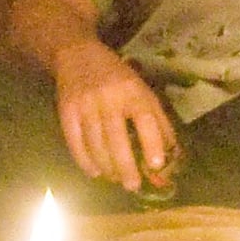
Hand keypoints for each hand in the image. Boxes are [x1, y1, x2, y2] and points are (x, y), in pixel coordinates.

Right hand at [51, 41, 178, 196]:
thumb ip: (157, 119)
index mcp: (132, 91)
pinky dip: (84, 161)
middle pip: (116, 138)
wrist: (76, 54)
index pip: (144, 119)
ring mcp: (85, 105)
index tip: (156, 165)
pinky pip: (75, 142)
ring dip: (107, 167)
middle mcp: (108, 98)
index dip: (151, 143)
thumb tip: (172, 151)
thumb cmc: (117, 76)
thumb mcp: (142, 89)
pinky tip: (95, 172)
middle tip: (133, 185)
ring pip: (95, 144)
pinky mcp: (66, 111)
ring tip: (116, 179)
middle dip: (125, 165)